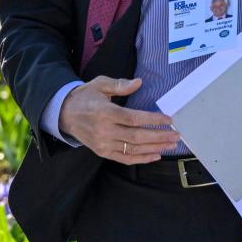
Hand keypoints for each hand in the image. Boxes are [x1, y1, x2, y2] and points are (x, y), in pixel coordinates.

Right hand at [59, 76, 180, 163]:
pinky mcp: (103, 152)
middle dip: (159, 137)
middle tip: (176, 135)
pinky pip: (125, 158)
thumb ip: (120, 84)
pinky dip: (141, 159)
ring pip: (133, 149)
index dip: (152, 120)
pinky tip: (155, 155)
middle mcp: (104, 130)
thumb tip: (139, 82)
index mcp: (105, 112)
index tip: (168, 120)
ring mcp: (103, 144)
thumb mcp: (100, 84)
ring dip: (154, 148)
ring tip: (171, 145)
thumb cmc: (86, 97)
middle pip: (136, 137)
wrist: (64, 114)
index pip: (133, 119)